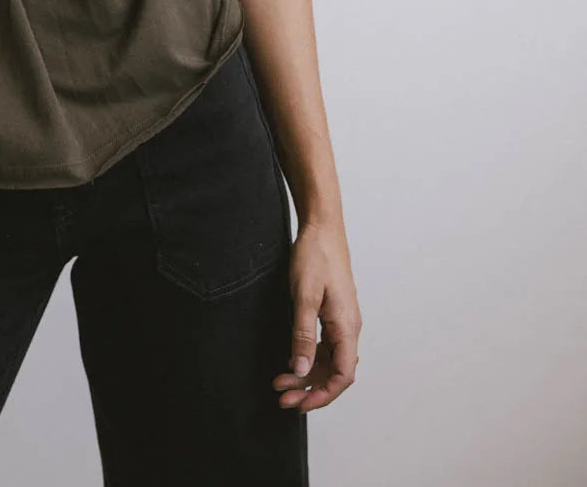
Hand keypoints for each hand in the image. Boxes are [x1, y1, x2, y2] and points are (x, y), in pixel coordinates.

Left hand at [272, 219, 361, 412]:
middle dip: (310, 389)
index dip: (323, 395)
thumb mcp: (304, 295)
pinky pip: (324, 345)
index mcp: (347, 326)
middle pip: (335, 372)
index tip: (300, 405)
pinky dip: (308, 357)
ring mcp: (342, 320)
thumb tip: (302, 369)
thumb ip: (303, 334)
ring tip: (280, 383)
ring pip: (328, 360)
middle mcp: (348, 327)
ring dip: (307, 374)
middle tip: (282, 398)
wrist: (322, 226)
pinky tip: (291, 360)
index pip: (343, 375)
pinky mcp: (333, 312)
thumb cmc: (315, 256)